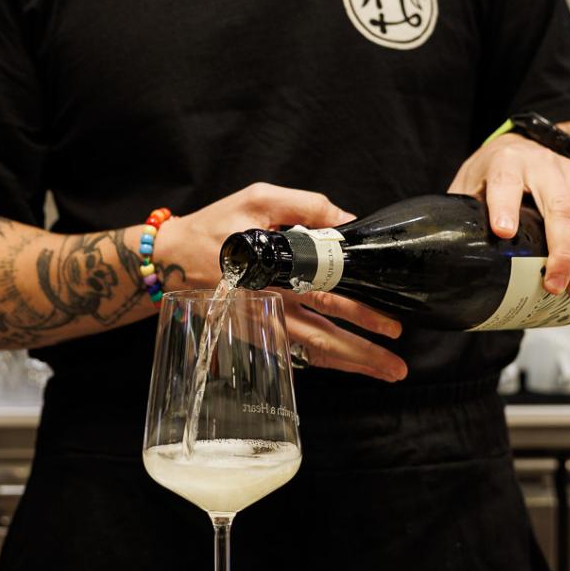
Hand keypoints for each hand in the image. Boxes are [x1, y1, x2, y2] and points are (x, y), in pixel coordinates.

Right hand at [155, 182, 406, 382]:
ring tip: (387, 371)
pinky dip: (324, 362)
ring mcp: (263, 323)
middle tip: (398, 363)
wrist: (171, 257)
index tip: (391, 324)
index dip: (359, 310)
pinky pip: (295, 353)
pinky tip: (350, 366)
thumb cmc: (217, 225)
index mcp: (276, 269)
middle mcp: (272, 303)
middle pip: (323, 333)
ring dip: (351, 363)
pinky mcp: (255, 333)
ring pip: (312, 349)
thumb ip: (306, 205)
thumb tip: (347, 221)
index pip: (326, 293)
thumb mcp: (259, 198)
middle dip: (364, 349)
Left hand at [448, 136, 569, 299]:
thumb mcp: (469, 182)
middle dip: (560, 251)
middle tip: (553, 285)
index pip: (507, 182)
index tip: (503, 232)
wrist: (524, 143)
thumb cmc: (494, 169)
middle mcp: (545, 165)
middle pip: (560, 207)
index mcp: (508, 162)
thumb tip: (447, 252)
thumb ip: (461, 211)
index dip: (505, 207)